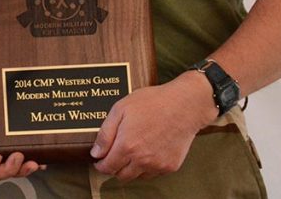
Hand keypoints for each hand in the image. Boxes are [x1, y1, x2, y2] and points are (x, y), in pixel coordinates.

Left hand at [90, 72, 215, 181]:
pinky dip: (148, 166)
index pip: (107, 167)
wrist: (184, 106)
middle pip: (121, 176)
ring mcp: (157, 165)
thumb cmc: (153, 102)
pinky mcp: (170, 166)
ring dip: (131, 168)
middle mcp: (142, 160)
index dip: (100, 165)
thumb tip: (96, 153)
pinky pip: (153, 173)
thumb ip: (105, 133)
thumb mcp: (121, 109)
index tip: (99, 160)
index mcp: (127, 146)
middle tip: (114, 156)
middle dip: (114, 168)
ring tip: (133, 151)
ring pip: (137, 176)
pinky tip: (148, 150)